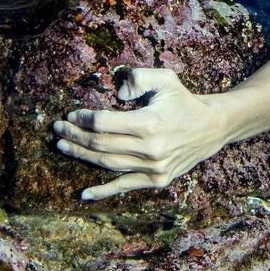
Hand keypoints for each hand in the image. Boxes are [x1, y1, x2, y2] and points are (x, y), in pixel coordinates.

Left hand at [51, 67, 229, 200]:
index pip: (103, 123)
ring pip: (107, 164)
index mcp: (149, 123)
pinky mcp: (157, 180)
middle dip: (75, 135)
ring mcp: (153, 168)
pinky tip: (84, 194)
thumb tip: (118, 91)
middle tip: (58, 129)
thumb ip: (139, 77)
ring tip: (63, 146)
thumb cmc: (183, 101)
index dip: (83, 119)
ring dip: (81, 155)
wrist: (211, 127)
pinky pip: (124, 186)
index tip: (72, 113)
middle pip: (100, 144)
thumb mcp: (165, 79)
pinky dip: (103, 191)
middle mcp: (150, 149)